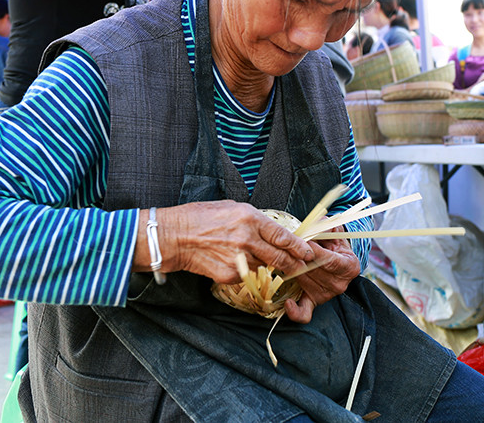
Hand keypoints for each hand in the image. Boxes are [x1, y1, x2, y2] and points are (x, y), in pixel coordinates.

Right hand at [138, 201, 314, 284]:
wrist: (174, 237)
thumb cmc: (201, 217)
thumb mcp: (233, 208)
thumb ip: (255, 221)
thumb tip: (272, 231)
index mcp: (250, 219)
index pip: (283, 236)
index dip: (299, 246)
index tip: (309, 251)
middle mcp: (247, 240)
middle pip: (279, 256)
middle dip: (293, 262)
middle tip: (302, 265)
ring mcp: (239, 259)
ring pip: (263, 265)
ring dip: (266, 263)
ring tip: (254, 255)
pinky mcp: (229, 274)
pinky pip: (247, 274)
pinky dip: (246, 269)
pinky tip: (233, 260)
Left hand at [284, 228, 360, 323]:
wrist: (336, 259)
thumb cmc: (334, 244)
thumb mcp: (335, 231)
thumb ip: (326, 226)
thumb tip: (315, 224)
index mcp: (350, 266)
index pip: (330, 260)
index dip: (314, 251)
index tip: (301, 241)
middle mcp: (340, 284)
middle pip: (314, 271)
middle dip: (297, 257)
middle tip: (284, 246)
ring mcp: (327, 295)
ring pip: (304, 282)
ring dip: (290, 269)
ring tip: (282, 257)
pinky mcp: (314, 303)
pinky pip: (304, 313)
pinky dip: (295, 311)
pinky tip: (288, 303)